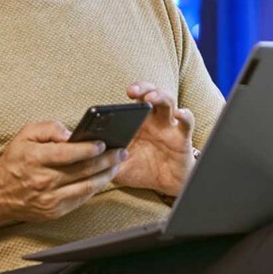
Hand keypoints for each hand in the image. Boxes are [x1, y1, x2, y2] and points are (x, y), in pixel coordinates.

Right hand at [0, 121, 128, 238]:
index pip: (68, 153)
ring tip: (117, 165)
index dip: (89, 148)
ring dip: (106, 175)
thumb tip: (70, 133)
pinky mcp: (55, 210)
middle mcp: (43, 180)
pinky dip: (94, 188)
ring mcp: (50, 198)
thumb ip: (47, 128)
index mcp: (35, 159)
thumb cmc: (14, 162)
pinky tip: (102, 179)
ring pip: (86, 186)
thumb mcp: (24, 135)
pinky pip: (81, 199)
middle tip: (121, 152)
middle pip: (83, 170)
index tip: (103, 144)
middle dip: (106, 160)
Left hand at [114, 82, 196, 197]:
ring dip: (159, 96)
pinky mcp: (182, 138)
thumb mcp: (118, 168)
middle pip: (150, 94)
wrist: (166, 185)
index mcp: (135, 123)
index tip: (117, 95)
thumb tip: (86, 159)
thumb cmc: (142, 171)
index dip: (127, 93)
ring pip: (168, 102)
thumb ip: (104, 163)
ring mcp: (168, 127)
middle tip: (132, 91)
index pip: (132, 101)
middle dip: (142, 88)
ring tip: (150, 98)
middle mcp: (152, 120)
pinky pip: (187, 123)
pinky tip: (179, 113)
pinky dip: (185, 116)